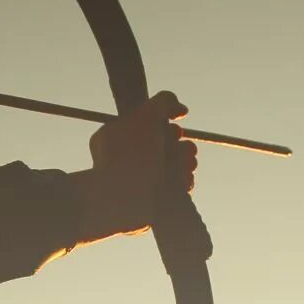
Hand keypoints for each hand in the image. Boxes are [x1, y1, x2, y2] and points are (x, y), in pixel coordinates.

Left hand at [76, 92, 196, 238]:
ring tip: (184, 165)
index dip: (167, 123)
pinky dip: (182, 181)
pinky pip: (176, 185)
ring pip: (175, 164)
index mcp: (118, 136)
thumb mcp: (145, 116)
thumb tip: (180, 109)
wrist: (124, 201)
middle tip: (182, 148)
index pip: (149, 124)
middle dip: (181, 144)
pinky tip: (181, 181)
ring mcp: (141, 178)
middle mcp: (128, 157)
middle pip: (166, 144)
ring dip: (185, 160)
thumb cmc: (131, 155)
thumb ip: (163, 102)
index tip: (173, 127)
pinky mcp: (155, 198)